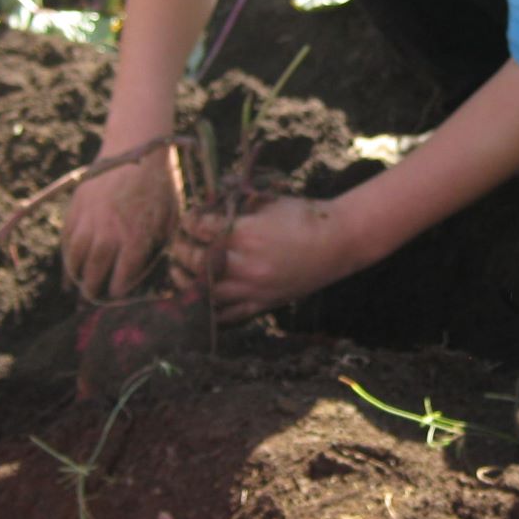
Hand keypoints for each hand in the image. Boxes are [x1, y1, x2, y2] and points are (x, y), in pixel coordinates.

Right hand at [62, 148, 180, 300]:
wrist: (137, 147)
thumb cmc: (161, 183)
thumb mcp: (171, 215)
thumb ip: (159, 242)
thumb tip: (152, 265)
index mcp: (135, 237)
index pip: (121, 276)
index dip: (117, 291)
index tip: (116, 296)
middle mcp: (109, 233)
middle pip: (95, 271)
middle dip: (92, 290)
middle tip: (91, 301)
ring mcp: (89, 220)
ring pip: (76, 257)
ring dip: (75, 276)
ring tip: (76, 289)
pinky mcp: (77, 207)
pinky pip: (67, 238)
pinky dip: (66, 255)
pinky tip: (68, 266)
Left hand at [169, 194, 359, 320]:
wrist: (338, 242)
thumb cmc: (304, 217)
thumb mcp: (267, 203)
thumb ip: (236, 207)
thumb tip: (206, 209)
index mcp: (245, 233)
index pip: (199, 228)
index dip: (189, 222)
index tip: (189, 220)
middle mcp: (245, 264)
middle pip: (195, 260)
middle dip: (182, 249)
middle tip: (180, 242)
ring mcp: (252, 289)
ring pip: (204, 292)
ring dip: (186, 281)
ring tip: (179, 271)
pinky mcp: (261, 304)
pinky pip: (226, 315)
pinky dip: (208, 309)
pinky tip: (199, 299)